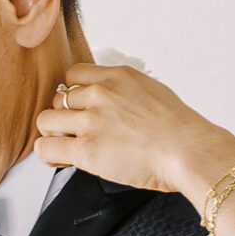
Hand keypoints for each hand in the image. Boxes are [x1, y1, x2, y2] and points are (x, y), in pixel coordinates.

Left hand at [35, 64, 234, 207]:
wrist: (188, 150)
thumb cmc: (180, 130)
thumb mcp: (152, 92)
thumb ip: (127, 94)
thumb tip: (117, 107)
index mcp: (117, 77)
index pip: (74, 75)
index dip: (74, 95)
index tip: (80, 109)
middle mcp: (100, 94)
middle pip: (58, 99)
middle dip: (65, 117)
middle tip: (76, 133)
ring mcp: (91, 121)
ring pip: (46, 121)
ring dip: (53, 134)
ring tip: (66, 147)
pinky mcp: (86, 149)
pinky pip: (46, 148)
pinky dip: (48, 155)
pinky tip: (60, 160)